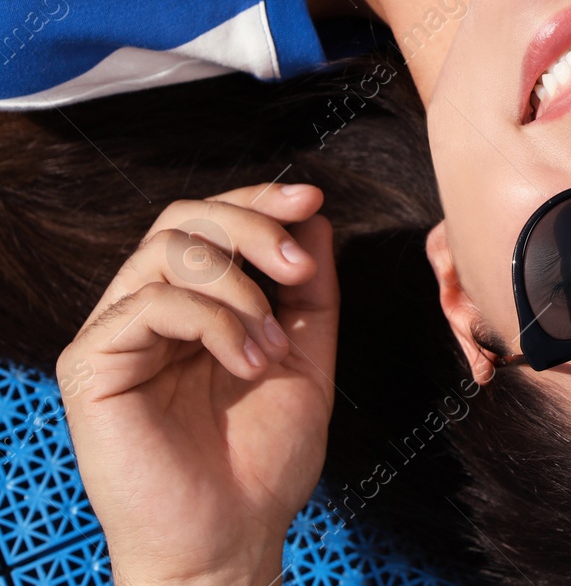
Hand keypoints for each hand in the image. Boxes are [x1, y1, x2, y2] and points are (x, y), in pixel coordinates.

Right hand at [56, 183, 338, 585]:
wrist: (234, 535)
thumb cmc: (263, 459)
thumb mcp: (306, 355)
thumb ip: (310, 289)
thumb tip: (313, 217)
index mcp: (195, 304)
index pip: (212, 222)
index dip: (260, 200)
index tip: (312, 199)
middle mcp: (150, 310)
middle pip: (184, 219)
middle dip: (251, 226)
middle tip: (296, 267)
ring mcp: (118, 334)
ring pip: (167, 250)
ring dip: (239, 287)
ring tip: (271, 346)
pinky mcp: (91, 364)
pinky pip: (150, 302)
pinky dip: (214, 320)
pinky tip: (247, 360)